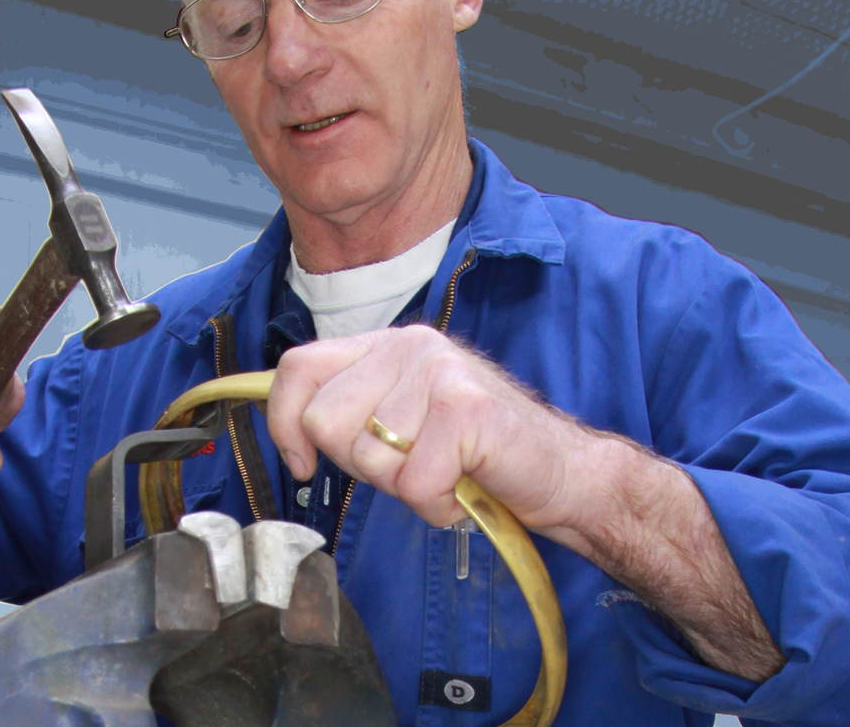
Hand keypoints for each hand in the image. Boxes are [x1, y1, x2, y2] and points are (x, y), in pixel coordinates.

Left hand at [270, 326, 786, 681]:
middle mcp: (409, 345)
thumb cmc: (478, 457)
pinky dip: (437, 505)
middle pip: (324, 420)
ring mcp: (439, 370)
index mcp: (387, 345)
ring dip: (406, 487)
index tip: (302, 466)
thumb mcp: (403, 423)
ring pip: (368, 456)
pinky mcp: (466, 407)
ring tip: (446, 474)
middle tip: (411, 468)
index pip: (298, 367)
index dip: (284, 423)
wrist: (565, 476)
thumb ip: (354, 413)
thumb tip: (291, 430)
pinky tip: (464, 490)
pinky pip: (414, 481)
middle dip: (360, 465)